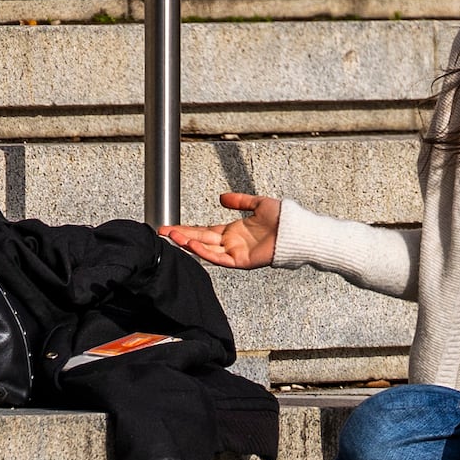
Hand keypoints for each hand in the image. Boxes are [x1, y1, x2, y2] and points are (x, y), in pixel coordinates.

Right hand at [159, 191, 281, 268]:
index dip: (188, 228)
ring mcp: (235, 252)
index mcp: (233, 231)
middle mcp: (231, 243)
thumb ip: (239, 201)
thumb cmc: (283, 219)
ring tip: (171, 236)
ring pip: (206, 249)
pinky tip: (192, 245)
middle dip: (181, 236)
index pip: (205, 230)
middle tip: (162, 232)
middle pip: (200, 239)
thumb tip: (222, 198)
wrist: (297, 230)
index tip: (171, 226)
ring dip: (188, 243)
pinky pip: (219, 258)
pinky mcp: (242, 261)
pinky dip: (205, 252)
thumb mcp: (257, 204)